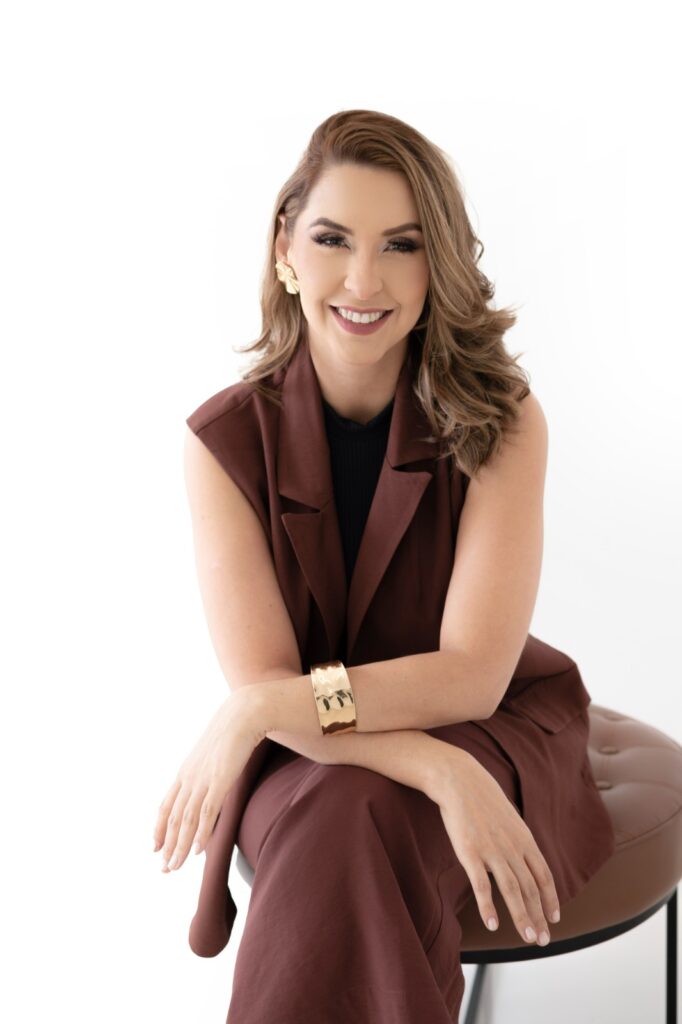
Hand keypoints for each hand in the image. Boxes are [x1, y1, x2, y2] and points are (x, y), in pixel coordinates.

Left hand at [153, 689, 264, 872]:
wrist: (244, 714)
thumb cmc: (233, 731)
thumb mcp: (214, 753)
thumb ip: (209, 770)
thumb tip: (213, 780)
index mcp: (186, 772)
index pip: (167, 805)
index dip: (160, 828)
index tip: (155, 847)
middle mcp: (189, 778)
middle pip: (174, 818)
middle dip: (168, 845)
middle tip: (164, 868)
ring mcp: (203, 780)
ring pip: (187, 820)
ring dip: (180, 846)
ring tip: (175, 867)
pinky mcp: (220, 781)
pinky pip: (207, 812)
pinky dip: (200, 833)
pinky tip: (197, 851)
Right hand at [434, 747, 559, 945]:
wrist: (458, 779)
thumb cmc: (481, 798)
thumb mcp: (508, 817)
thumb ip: (517, 840)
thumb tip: (525, 858)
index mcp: (524, 839)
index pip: (544, 875)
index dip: (551, 899)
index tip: (555, 918)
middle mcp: (512, 847)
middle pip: (530, 888)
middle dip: (539, 916)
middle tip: (542, 940)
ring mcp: (492, 850)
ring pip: (512, 891)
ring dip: (521, 917)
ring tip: (527, 938)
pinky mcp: (469, 852)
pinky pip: (481, 885)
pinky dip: (488, 907)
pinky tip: (492, 924)